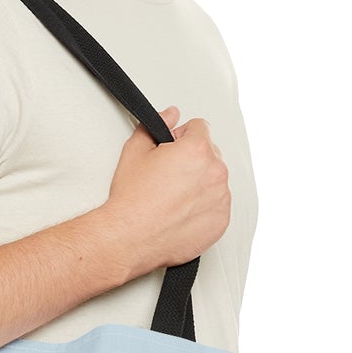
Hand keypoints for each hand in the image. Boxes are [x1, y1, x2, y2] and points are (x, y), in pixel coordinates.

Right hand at [105, 104, 231, 276]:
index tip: (171, 151)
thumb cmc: (132, 199)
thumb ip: (158, 124)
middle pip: (211, 153)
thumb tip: (171, 115)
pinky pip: (218, 205)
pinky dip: (204, 206)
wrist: (130, 237)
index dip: (181, 136)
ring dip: (200, 183)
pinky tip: (181, 211)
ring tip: (173, 196)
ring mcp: (221, 198)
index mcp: (197, 149)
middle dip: (193, 159)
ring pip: (215, 179)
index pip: (200, 127)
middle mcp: (215, 172)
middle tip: (168, 176)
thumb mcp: (135, 150)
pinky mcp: (221, 221)